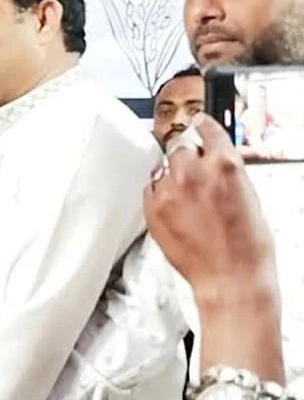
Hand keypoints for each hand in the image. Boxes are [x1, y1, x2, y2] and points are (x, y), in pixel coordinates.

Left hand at [146, 115, 277, 307]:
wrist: (230, 278)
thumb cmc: (247, 247)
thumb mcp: (248, 197)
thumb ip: (226, 173)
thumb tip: (215, 163)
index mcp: (224, 165)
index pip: (207, 129)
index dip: (202, 125)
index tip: (198, 121)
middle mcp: (194, 172)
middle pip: (180, 146)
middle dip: (187, 155)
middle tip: (195, 173)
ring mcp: (170, 189)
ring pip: (164, 166)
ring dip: (173, 175)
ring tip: (188, 198)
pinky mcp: (153, 207)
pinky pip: (151, 187)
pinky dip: (160, 192)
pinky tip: (175, 207)